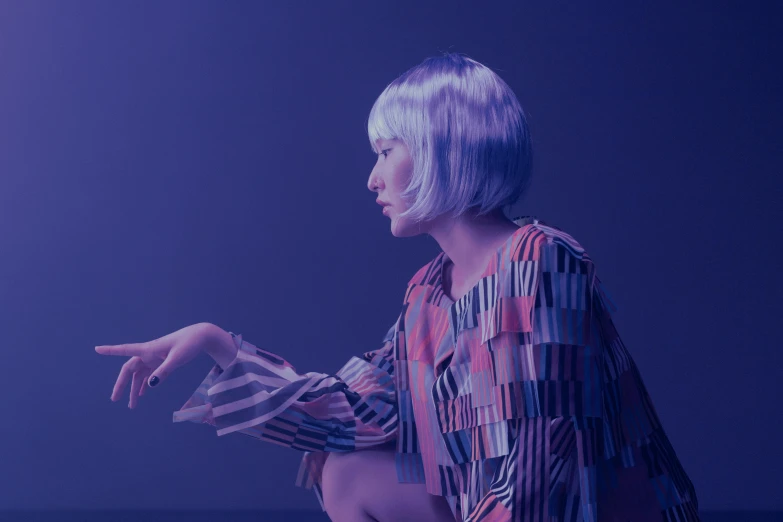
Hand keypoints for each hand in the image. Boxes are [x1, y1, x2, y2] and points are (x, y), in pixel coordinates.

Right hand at [95, 322, 215, 408]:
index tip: (97, 349)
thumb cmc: (189, 344)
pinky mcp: (162, 361)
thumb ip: (164, 371)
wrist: (201, 337)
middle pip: (130, 370)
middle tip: (115, 399)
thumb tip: (150, 386)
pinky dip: (145, 384)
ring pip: (139, 375)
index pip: (125, 349)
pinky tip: (143, 394)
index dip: (110, 350)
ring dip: (135, 389)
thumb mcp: (177, 358)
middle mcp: (149, 353)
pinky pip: (149, 374)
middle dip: (122, 384)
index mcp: (149, 349)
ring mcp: (155, 358)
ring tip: (132, 406)